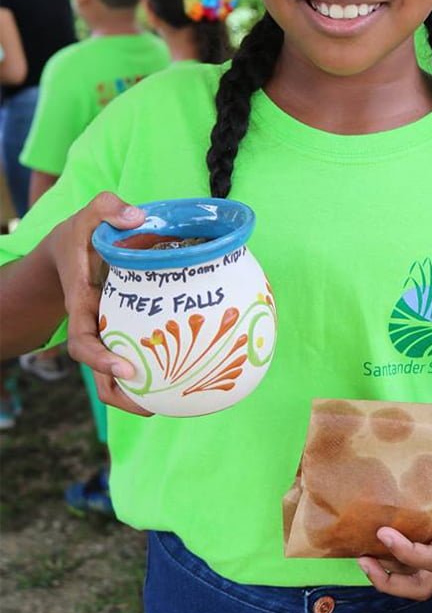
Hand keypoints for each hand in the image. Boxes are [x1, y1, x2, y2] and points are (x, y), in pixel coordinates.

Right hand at [47, 191, 152, 416]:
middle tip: (154, 404)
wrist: (68, 248)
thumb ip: (106, 208)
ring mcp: (105, 329)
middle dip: (121, 394)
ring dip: (136, 393)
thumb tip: (135, 217)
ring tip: (169, 404)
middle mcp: (91, 324)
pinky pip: (132, 352)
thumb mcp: (87, 214)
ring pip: (113, 374)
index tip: (126, 370)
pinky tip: (181, 371)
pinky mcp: (120, 328)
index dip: (100, 360)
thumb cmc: (80, 234)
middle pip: (98, 371)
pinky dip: (152, 366)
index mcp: (80, 304)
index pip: (82, 342)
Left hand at [358, 392, 431, 599]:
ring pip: (421, 577)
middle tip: (363, 558)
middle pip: (425, 583)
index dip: (408, 553)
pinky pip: (417, 556)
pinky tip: (373, 535)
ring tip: (361, 555)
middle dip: (393, 582)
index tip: (383, 532)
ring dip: (390, 575)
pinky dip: (395, 557)